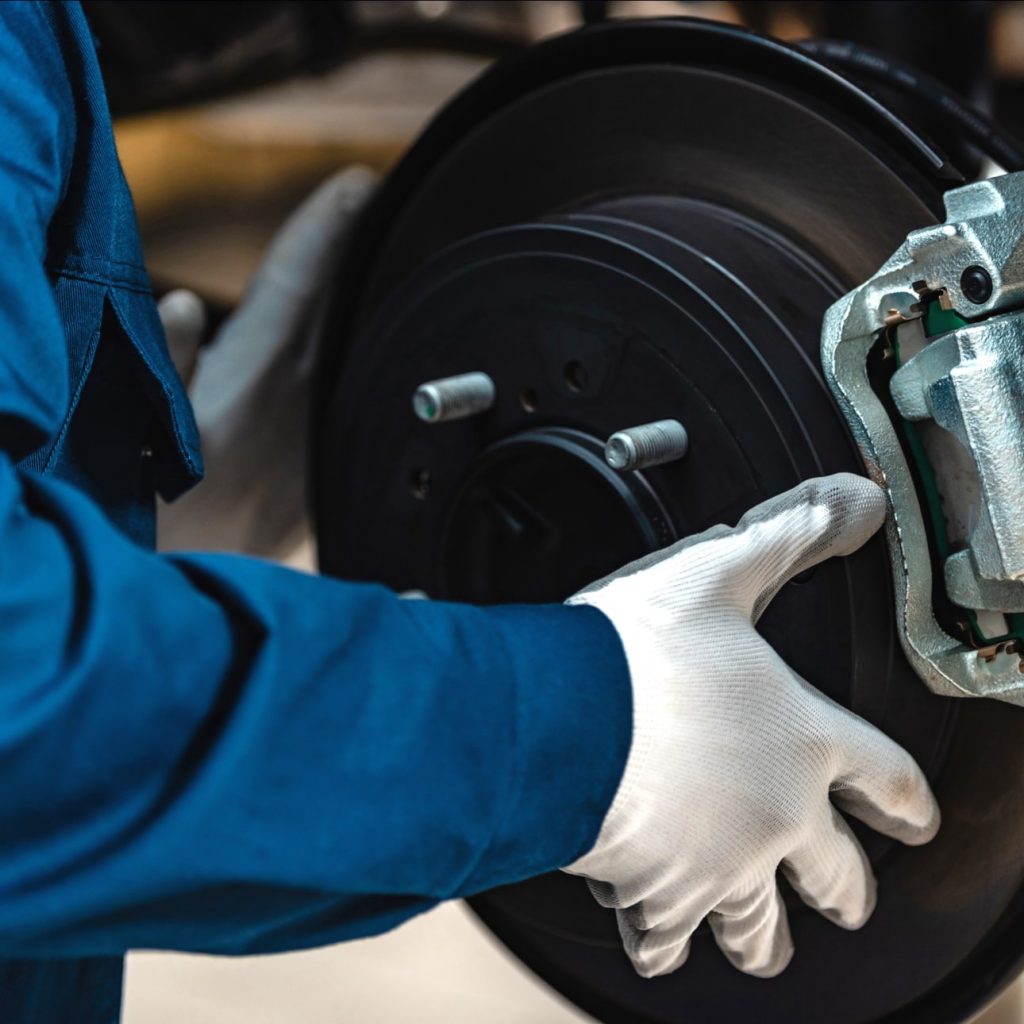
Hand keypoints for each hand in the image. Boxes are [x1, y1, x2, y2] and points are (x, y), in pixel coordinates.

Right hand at [157, 166, 376, 557]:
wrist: (191, 596)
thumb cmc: (148, 516)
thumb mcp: (133, 431)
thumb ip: (163, 366)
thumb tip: (187, 311)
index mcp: (257, 381)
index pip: (298, 285)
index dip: (327, 229)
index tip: (359, 185)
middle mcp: (301, 408)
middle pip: (334, 312)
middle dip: (350, 256)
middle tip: (372, 206)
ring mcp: (318, 443)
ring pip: (345, 356)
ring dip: (353, 308)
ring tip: (363, 264)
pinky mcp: (316, 478)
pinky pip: (342, 401)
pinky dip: (347, 366)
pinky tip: (354, 353)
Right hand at [564, 474, 939, 978]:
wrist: (563, 716)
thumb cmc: (638, 649)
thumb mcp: (721, 572)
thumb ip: (793, 534)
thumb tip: (859, 497)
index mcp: (802, 739)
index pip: (885, 778)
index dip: (906, 801)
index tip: (915, 822)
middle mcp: (777, 814)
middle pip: (832, 873)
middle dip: (844, 891)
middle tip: (849, 900)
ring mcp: (719, 863)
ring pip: (757, 925)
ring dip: (764, 940)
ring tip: (766, 950)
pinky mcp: (656, 893)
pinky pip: (666, 938)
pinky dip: (664, 943)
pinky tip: (660, 943)